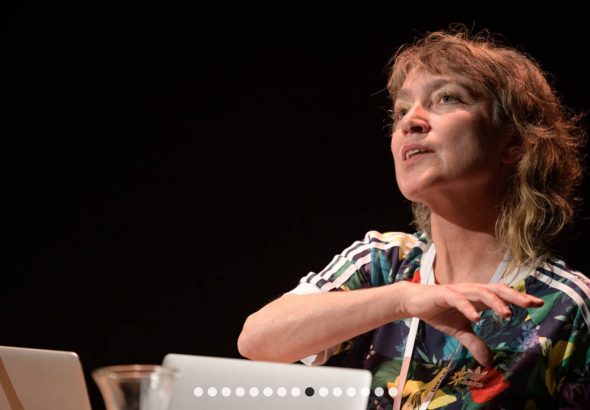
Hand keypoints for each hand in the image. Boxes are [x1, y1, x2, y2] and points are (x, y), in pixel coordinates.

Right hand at [398, 282, 543, 366]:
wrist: (414, 302)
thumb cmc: (439, 312)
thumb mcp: (460, 331)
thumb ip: (474, 342)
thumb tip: (489, 362)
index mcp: (478, 297)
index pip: (502, 295)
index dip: (519, 298)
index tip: (538, 304)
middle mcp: (471, 291)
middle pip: (497, 290)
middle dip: (515, 296)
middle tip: (531, 304)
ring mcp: (458, 291)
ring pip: (481, 292)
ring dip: (494, 302)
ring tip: (506, 314)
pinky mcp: (444, 294)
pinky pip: (459, 299)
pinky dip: (468, 307)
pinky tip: (476, 317)